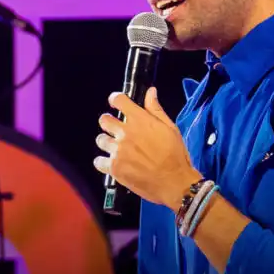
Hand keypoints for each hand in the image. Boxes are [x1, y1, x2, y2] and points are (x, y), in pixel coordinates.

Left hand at [93, 87, 200, 209]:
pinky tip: (112, 163)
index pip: (118, 100)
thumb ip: (156, 109)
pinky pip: (98, 161)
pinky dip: (103, 162)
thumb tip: (150, 92)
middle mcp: (126, 133)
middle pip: (104, 120)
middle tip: (114, 130)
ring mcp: (118, 151)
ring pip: (100, 140)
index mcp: (140, 120)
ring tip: (116, 149)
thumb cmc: (175, 155)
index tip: (115, 102)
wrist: (174, 182)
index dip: (115, 99)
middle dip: (108, 123)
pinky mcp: (114, 168)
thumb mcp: (170, 128)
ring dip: (106, 143)